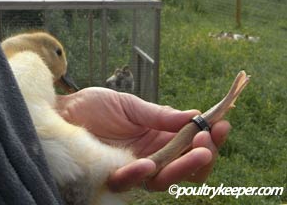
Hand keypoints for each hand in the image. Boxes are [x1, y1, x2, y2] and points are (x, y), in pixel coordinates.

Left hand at [56, 87, 230, 191]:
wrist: (64, 112)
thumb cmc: (96, 106)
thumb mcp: (132, 105)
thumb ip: (160, 115)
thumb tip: (194, 114)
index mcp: (157, 136)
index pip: (190, 143)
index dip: (208, 136)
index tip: (222, 122)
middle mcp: (151, 155)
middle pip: (184, 165)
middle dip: (203, 154)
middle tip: (210, 141)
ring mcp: (134, 167)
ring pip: (166, 178)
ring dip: (184, 166)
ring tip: (199, 150)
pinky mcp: (114, 175)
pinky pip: (132, 182)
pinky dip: (142, 173)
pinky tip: (147, 163)